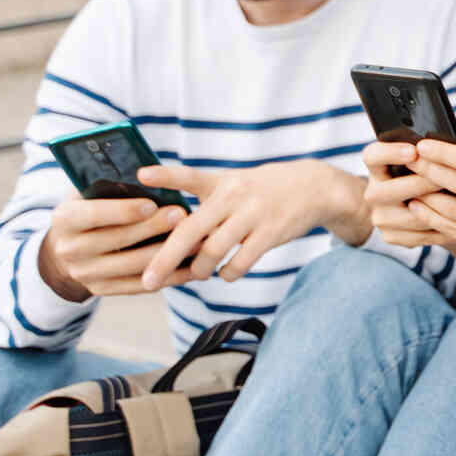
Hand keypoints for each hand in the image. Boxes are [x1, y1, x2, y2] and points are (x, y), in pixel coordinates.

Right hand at [37, 196, 191, 300]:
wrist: (69, 247)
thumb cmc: (90, 210)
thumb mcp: (89, 193)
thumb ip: (110, 187)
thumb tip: (147, 178)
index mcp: (64, 219)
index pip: (93, 214)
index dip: (123, 210)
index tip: (152, 204)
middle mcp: (69, 249)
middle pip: (117, 240)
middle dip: (153, 228)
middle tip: (183, 216)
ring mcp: (84, 273)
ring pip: (131, 265)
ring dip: (167, 254)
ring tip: (196, 241)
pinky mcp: (100, 289)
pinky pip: (138, 286)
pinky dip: (167, 277)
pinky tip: (191, 268)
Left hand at [138, 161, 366, 287]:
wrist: (314, 187)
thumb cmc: (264, 189)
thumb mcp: (235, 181)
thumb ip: (206, 201)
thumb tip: (178, 238)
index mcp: (220, 182)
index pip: (188, 176)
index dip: (165, 176)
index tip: (142, 175)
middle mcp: (233, 196)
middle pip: (191, 230)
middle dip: (165, 259)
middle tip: (148, 281)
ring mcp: (252, 215)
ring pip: (214, 251)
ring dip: (200, 269)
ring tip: (198, 273)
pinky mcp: (270, 233)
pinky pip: (241, 262)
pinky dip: (229, 273)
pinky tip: (227, 273)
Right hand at [361, 139, 455, 249]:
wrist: (406, 206)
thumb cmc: (422, 175)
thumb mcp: (420, 160)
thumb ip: (431, 154)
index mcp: (376, 167)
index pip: (373, 156)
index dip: (390, 153)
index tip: (414, 151)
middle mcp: (373, 192)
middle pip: (392, 189)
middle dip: (423, 183)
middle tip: (448, 179)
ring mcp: (380, 217)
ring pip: (411, 216)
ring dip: (438, 209)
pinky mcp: (391, 236)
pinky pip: (420, 235)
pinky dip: (441, 228)